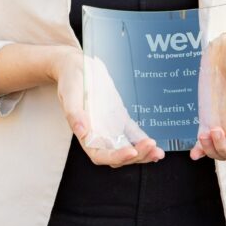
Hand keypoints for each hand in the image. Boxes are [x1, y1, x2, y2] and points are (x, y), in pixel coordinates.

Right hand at [51, 48, 164, 167]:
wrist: (77, 68)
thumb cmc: (70, 81)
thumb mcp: (69, 94)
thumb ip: (74, 114)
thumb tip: (82, 131)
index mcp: (84, 134)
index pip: (100, 154)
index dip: (116, 156)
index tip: (131, 152)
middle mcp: (98, 135)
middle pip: (117, 155)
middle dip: (135, 155)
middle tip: (151, 148)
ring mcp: (109, 128)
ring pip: (126, 147)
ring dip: (142, 153)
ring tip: (157, 152)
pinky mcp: (118, 119)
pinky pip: (131, 134)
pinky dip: (141, 141)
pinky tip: (154, 146)